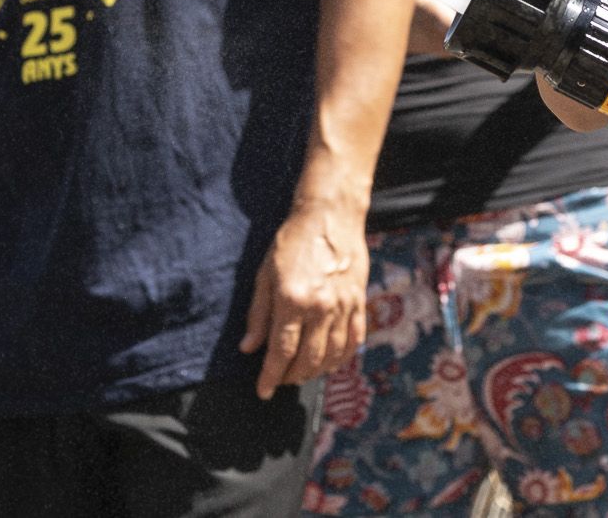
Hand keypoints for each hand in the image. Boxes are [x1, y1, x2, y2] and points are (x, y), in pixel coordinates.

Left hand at [240, 200, 368, 399]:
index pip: (281, 352)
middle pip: (308, 360)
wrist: (330, 215)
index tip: (263, 391)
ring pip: (332, 355)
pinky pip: (354, 340)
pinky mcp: (359, 301)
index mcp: (293, 300)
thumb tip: (249, 348)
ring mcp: (344, 306)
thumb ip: (258, 314)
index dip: (270, 377)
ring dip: (316, 372)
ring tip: (302, 373)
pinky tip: (330, 361)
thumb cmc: (292, 242)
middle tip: (281, 380)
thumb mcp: (265, 275)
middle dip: (292, 377)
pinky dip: (342, 357)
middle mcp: (321, 307)